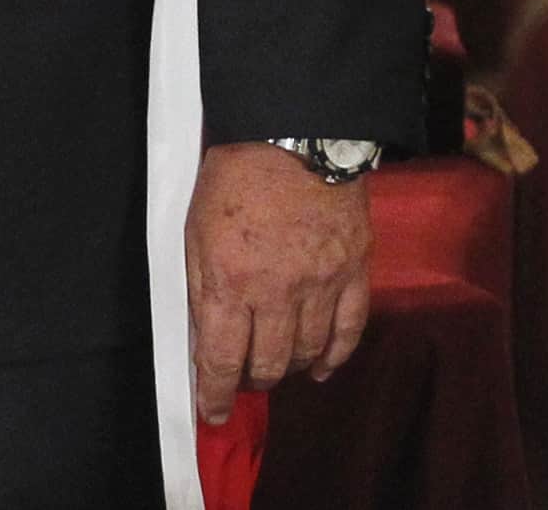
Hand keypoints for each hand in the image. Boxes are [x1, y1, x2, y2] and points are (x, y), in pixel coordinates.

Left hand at [185, 142, 372, 423]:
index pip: (222, 358)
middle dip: (251, 379)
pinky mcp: (354, 273)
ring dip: (287, 368)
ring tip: (274, 368)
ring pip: (306, 352)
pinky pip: (348, 331)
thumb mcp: (194, 229)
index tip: (213, 412)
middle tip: (242, 380)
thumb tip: (202, 336)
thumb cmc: (233, 177)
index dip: (216, 393)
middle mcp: (278, 293)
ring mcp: (321, 286)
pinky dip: (333, 357)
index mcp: (231, 281)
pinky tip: (318, 368)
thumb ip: (200, 287)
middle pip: (267, 362)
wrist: (294, 135)